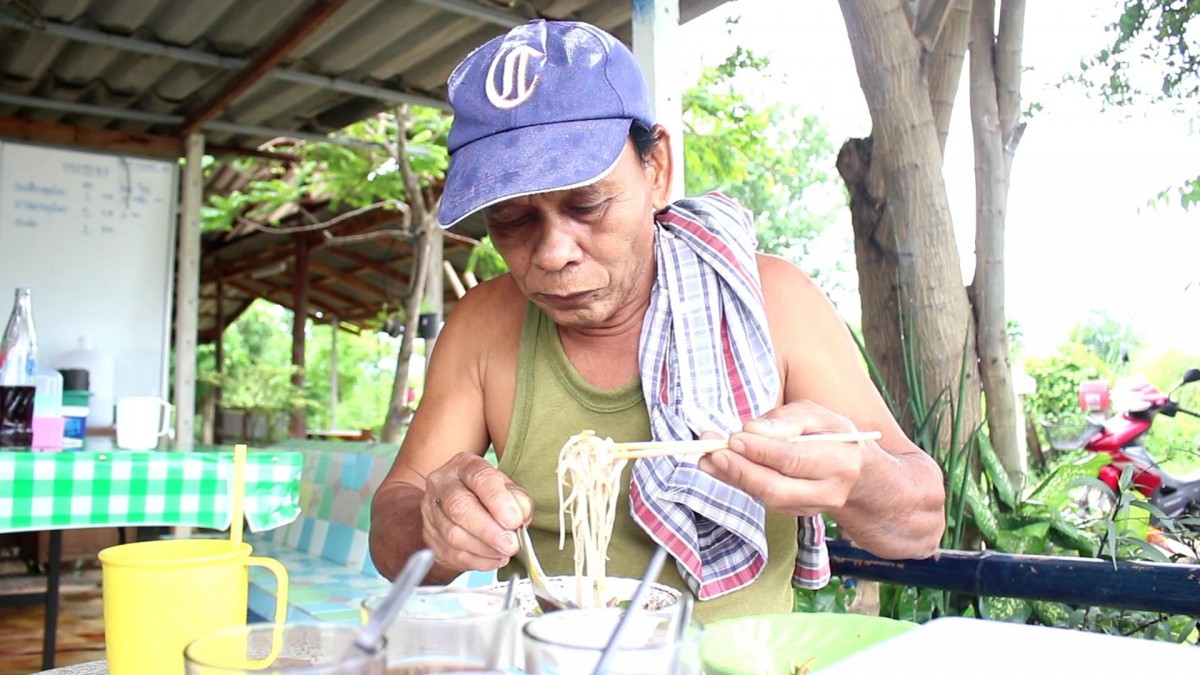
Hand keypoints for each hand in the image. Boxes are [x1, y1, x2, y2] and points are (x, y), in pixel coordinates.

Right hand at [420, 452, 531, 572]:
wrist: (458, 512)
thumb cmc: (488, 497)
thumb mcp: (508, 490)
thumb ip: (518, 499)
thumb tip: (520, 515)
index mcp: (464, 466)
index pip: (479, 478)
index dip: (497, 500)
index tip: (514, 520)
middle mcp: (442, 484)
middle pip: (459, 507)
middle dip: (488, 530)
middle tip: (510, 544)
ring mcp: (432, 511)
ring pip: (454, 535)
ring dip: (485, 549)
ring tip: (505, 552)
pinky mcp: (430, 537)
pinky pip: (453, 554)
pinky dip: (478, 561)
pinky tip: (494, 559)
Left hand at [698, 400, 867, 516]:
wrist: (853, 470)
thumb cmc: (830, 434)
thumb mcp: (816, 414)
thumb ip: (787, 419)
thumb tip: (752, 429)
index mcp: (839, 461)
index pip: (793, 459)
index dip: (761, 451)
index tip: (734, 438)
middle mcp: (828, 491)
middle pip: (777, 487)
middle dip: (741, 470)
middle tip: (713, 452)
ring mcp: (810, 507)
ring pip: (766, 497)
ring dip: (733, 477)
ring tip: (706, 459)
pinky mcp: (793, 512)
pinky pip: (762, 498)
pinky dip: (738, 482)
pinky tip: (718, 467)